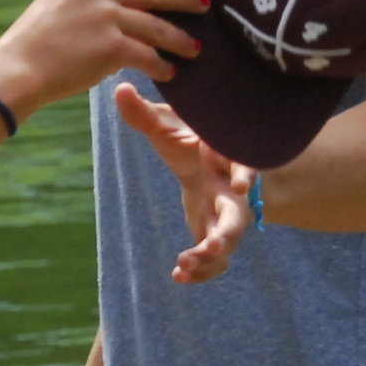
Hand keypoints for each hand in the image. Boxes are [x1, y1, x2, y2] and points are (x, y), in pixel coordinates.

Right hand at [0, 0, 204, 119]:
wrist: (18, 69)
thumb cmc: (42, 38)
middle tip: (204, 6)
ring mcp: (105, 14)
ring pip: (159, 25)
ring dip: (181, 38)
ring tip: (195, 48)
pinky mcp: (110, 46)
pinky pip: (149, 55)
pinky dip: (162, 65)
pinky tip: (170, 72)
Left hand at [115, 86, 252, 283]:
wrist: (204, 155)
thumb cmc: (190, 137)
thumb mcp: (167, 126)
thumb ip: (144, 113)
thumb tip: (118, 89)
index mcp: (226, 162)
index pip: (244, 167)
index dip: (246, 175)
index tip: (241, 187)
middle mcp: (231, 193)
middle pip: (239, 217)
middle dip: (226, 233)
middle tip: (209, 245)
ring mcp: (226, 217)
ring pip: (228, 245)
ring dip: (209, 259)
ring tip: (182, 266)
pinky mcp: (215, 232)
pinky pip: (216, 260)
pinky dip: (202, 272)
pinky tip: (178, 276)